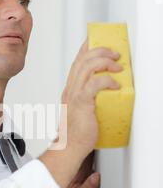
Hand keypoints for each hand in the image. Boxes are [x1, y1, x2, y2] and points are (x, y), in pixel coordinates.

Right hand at [57, 38, 121, 158]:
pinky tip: (115, 85)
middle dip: (100, 50)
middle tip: (115, 54)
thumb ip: (92, 97)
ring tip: (117, 66)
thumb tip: (110, 90)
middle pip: (82, 59)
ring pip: (87, 66)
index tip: (96, 40)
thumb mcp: (84, 109)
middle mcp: (70, 88)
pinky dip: (107, 80)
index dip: (86, 47)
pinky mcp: (81, 102)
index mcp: (70, 88)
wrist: (69, 147)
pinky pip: (94, 84)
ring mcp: (74, 94)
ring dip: (105, 61)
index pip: (77, 61)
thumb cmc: (77, 133)